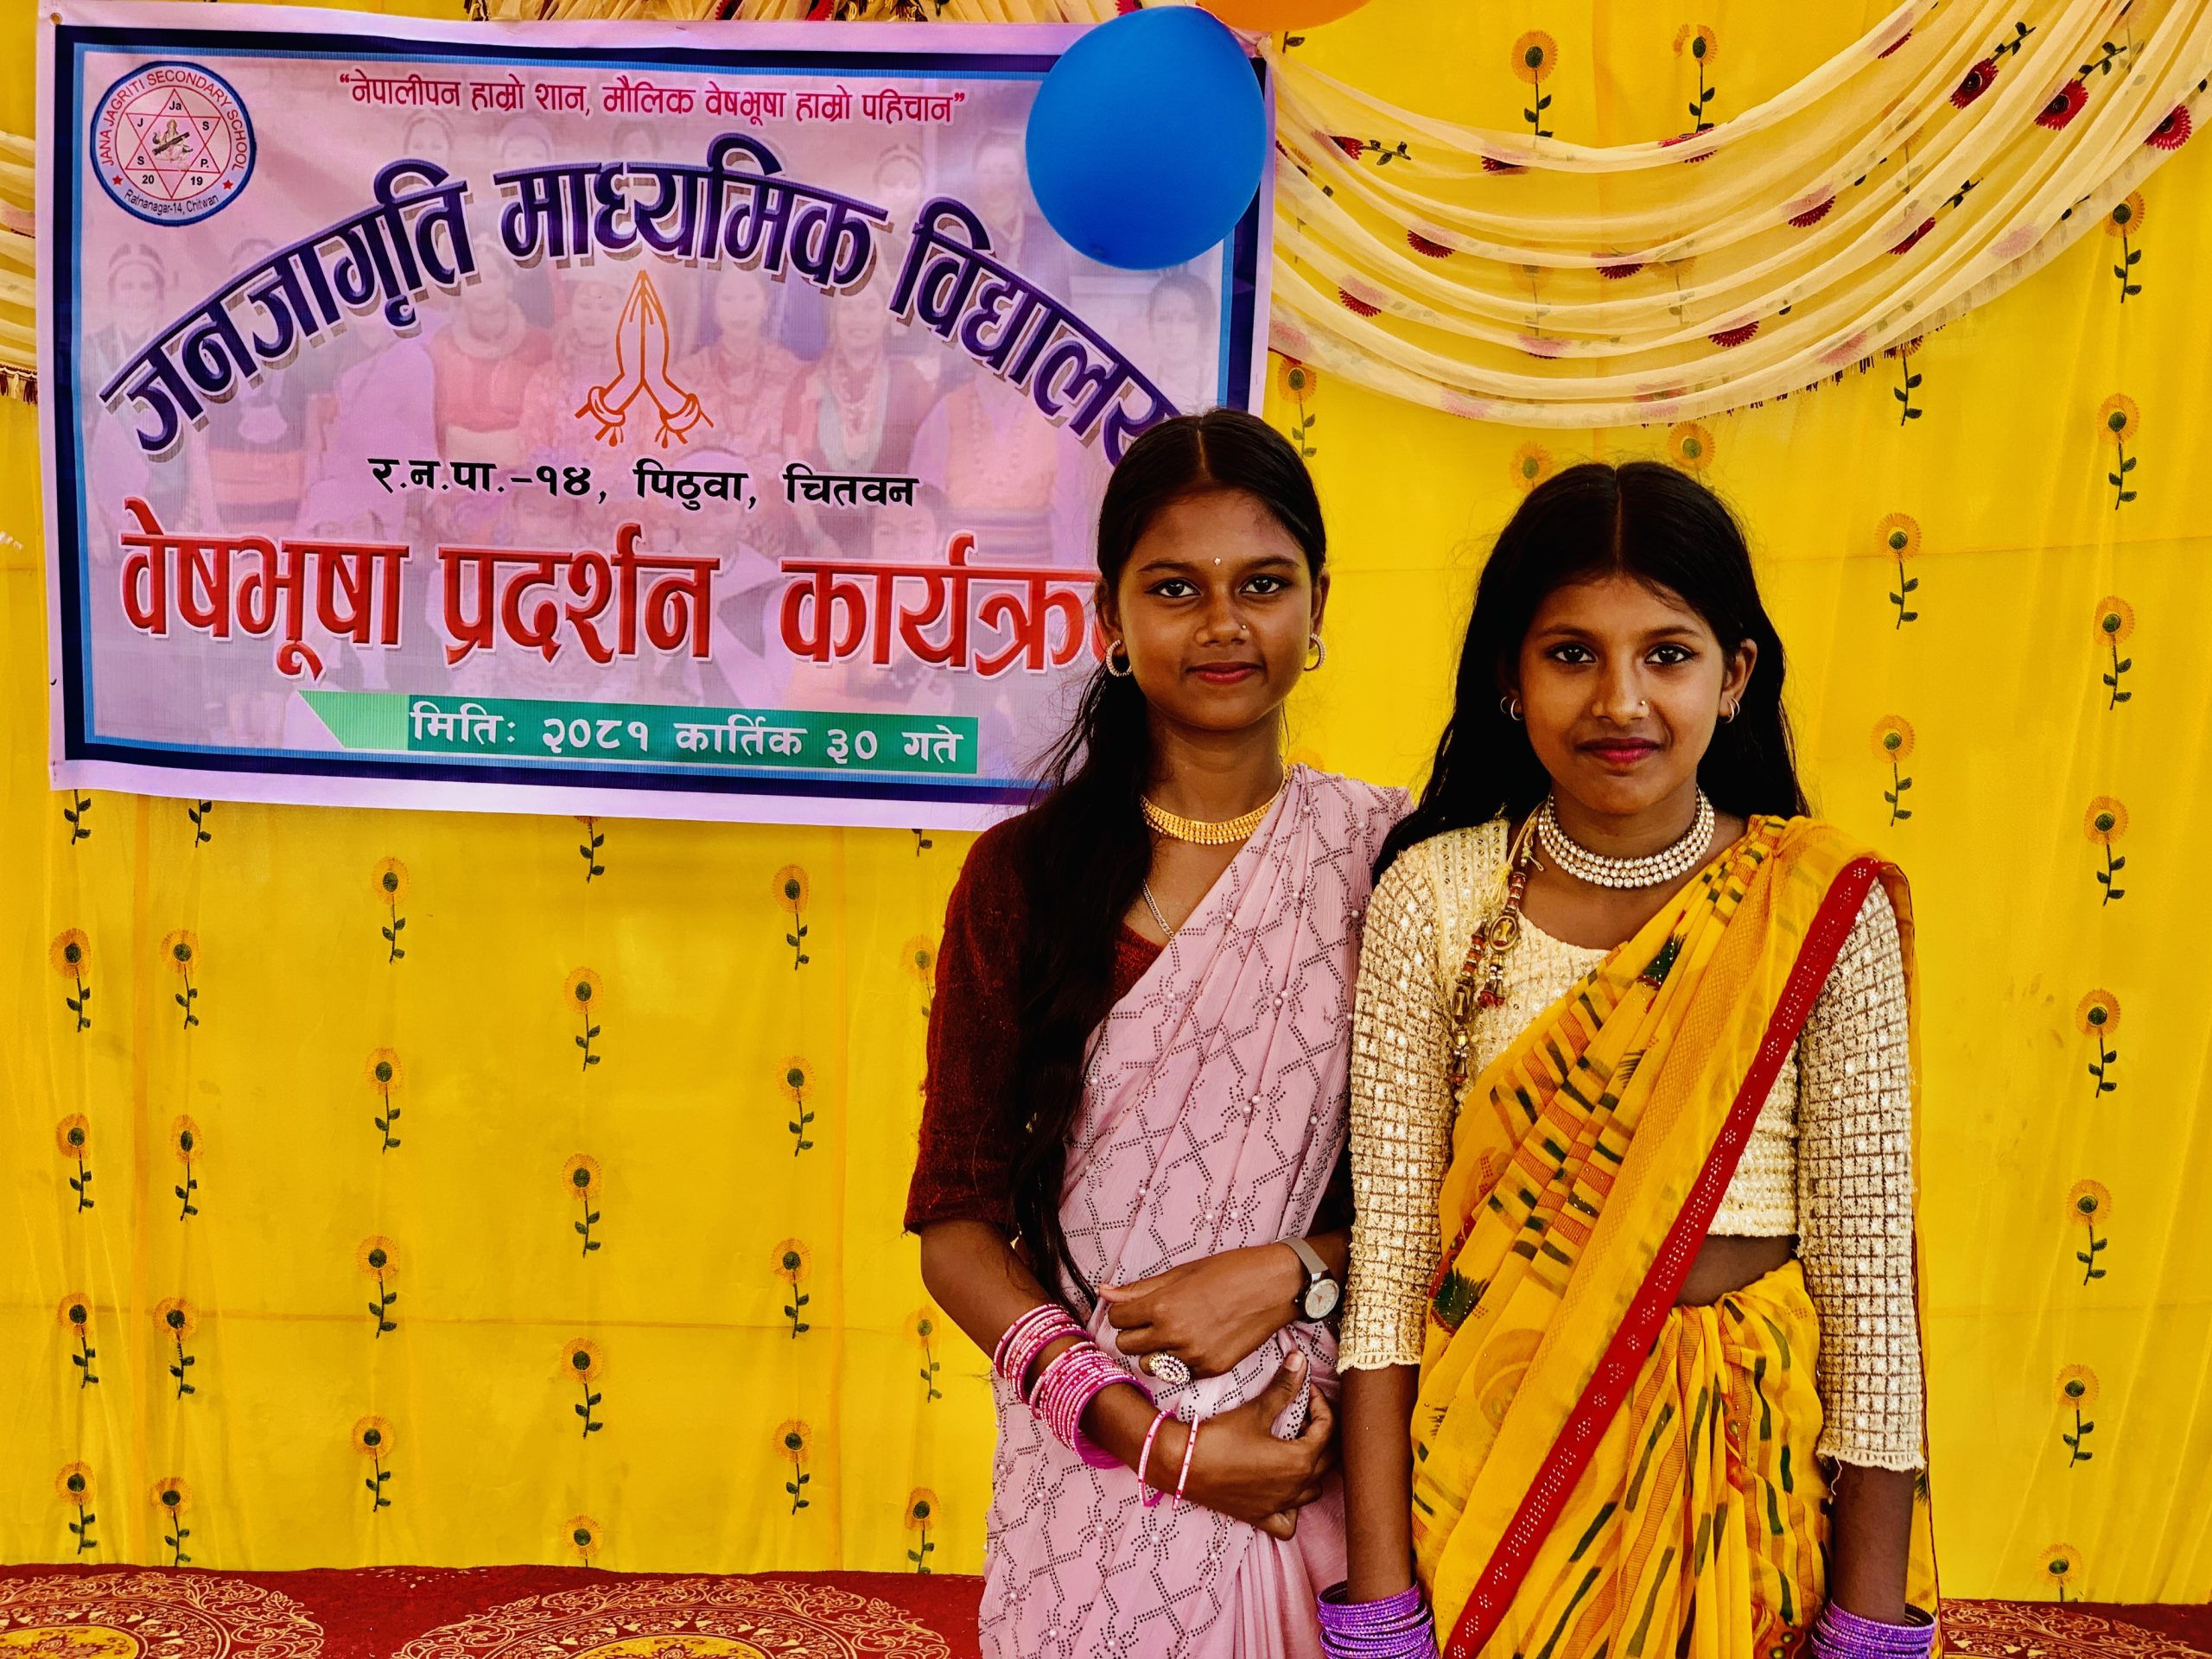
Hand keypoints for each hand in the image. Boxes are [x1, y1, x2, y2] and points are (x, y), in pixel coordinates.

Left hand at [1102, 1242, 1304, 1379]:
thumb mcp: (1182, 1272)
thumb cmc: (1230, 1271)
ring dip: (1153, 1351)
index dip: (1124, 1311)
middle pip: (1127, 1346)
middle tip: (1151, 1319)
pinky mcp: (1211, 1370)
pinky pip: (1178, 1372)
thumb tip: (1105, 1292)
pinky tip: (1195, 1340)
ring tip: (1172, 1333)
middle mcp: (1174, 1335)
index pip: (1118, 1318)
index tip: (1135, 1307)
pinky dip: (1180, 1360)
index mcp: (1163, 1306)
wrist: (1276, 1286)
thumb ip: (1141, 1288)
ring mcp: (1193, 1356)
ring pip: (1149, 1365)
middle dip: (1134, 1332)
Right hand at [1162, 1351, 1336, 1539]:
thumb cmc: (1221, 1437)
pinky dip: (1292, 1509)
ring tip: (1295, 1446)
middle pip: (1327, 1459)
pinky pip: (1288, 1522)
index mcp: (1300, 1460)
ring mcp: (1279, 1506)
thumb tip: (1300, 1359)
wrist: (1184, 1465)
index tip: (1306, 1390)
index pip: (1327, 1429)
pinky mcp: (1261, 1517)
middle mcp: (1296, 1488)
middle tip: (1303, 1414)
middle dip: (1320, 1432)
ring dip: (1312, 1467)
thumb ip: (1284, 1387)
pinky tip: (1282, 1491)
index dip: (1320, 1404)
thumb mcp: (1256, 1410)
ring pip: (1313, 1490)